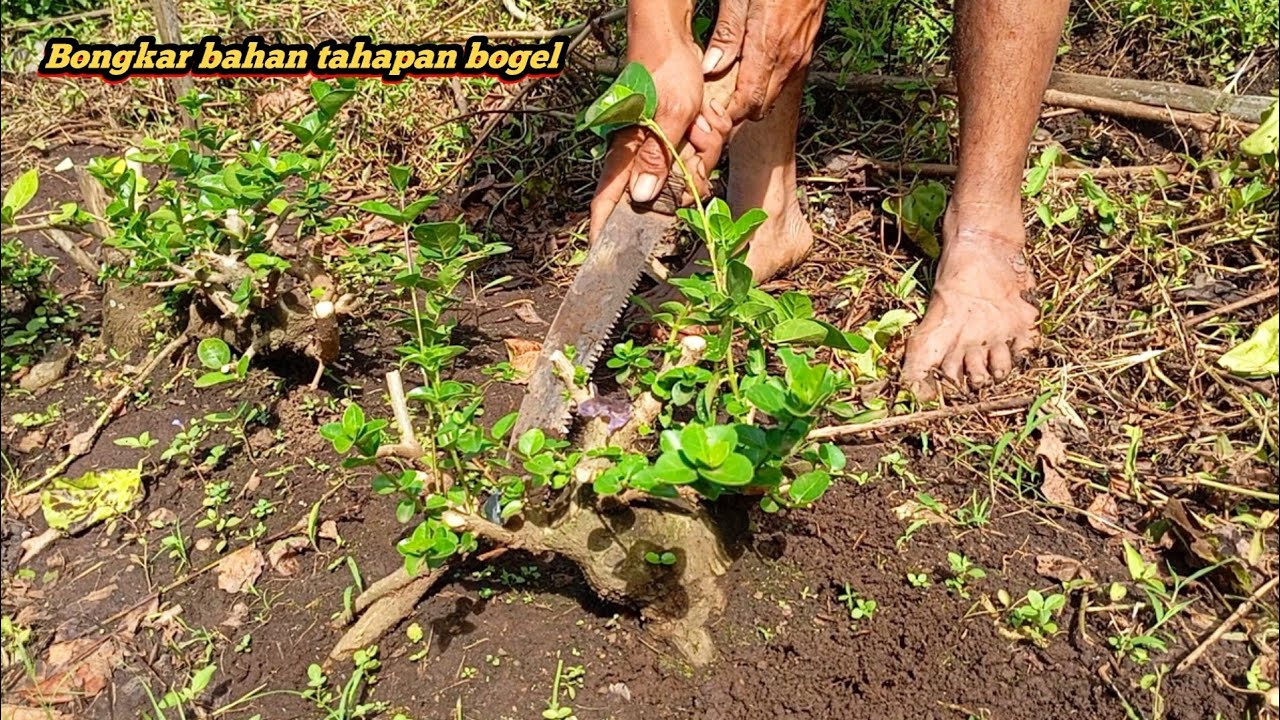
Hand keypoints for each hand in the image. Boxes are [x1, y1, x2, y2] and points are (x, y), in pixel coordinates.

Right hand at [589, 16, 730, 243]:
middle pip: (662, 198)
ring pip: (686, 177)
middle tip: (696, 141)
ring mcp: (656, 150)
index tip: (606, 265)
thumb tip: (643, 198)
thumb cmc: (663, 70)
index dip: (604, 236)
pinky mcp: (673, 141)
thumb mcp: (668, 114)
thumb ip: (656, 158)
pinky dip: (707, 143)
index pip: (605, 206)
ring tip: (702, 120)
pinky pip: (697, 158)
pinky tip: (706, 119)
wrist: (672, 39)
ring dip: (702, 153)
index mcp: (624, 157)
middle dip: (688, 179)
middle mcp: (636, 159)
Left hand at [702, 0, 825, 121]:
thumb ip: (727, 33)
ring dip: (752, 97)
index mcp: (768, 47)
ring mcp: (800, 55)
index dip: (728, 115)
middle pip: (760, 107)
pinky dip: (765, 82)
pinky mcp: (805, 48)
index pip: (748, 102)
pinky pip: (783, 77)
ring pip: (773, 94)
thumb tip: (711, 68)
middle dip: (737, 112)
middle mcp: (788, 58)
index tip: (709, 113)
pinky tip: (750, 69)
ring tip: (729, 86)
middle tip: (714, 103)